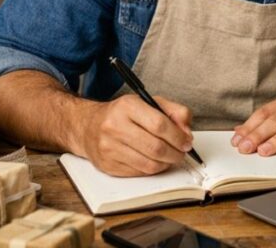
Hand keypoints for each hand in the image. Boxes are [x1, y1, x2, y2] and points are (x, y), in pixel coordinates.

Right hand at [76, 95, 193, 176]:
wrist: (88, 126)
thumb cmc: (122, 115)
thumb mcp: (148, 102)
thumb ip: (174, 111)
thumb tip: (186, 131)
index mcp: (127, 106)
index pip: (159, 124)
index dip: (178, 136)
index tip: (187, 141)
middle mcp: (114, 126)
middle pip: (156, 147)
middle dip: (175, 153)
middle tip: (181, 152)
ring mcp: (109, 148)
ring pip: (149, 164)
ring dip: (166, 163)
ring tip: (170, 157)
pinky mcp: (107, 165)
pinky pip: (139, 172)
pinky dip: (153, 169)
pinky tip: (155, 161)